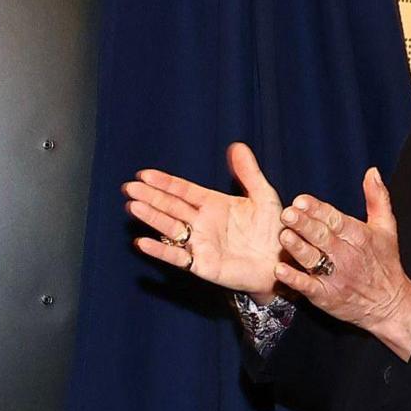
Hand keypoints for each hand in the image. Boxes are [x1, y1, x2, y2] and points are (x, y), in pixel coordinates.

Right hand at [123, 143, 289, 293]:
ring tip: (133, 206)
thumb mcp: (263, 196)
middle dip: (150, 197)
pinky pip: (177, 256)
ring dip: (151, 218)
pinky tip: (143, 242)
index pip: (183, 190)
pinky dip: (160, 250)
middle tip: (129, 188)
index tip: (145, 174)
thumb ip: (249, 173)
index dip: (165, 183)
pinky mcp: (201, 265)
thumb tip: (237, 146)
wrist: (280, 263)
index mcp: (213, 204)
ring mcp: (199, 243)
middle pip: (171, 207)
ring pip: (170, 227)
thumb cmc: (272, 230)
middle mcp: (201, 222)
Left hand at [276, 171, 410, 358]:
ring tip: (284, 236)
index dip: (318, 210)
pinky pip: (308, 286)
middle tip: (286, 213)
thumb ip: (377, 198)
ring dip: (297, 248)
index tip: (301, 200)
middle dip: (304, 224)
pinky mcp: (326, 296)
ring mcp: (335, 276)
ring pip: (313, 259)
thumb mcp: (387, 228)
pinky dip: (294, 279)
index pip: (335, 219)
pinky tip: (280, 270)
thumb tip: (372, 171)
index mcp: (358, 236)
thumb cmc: (385, 263)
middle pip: (322, 236)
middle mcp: (346, 255)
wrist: (389, 304)